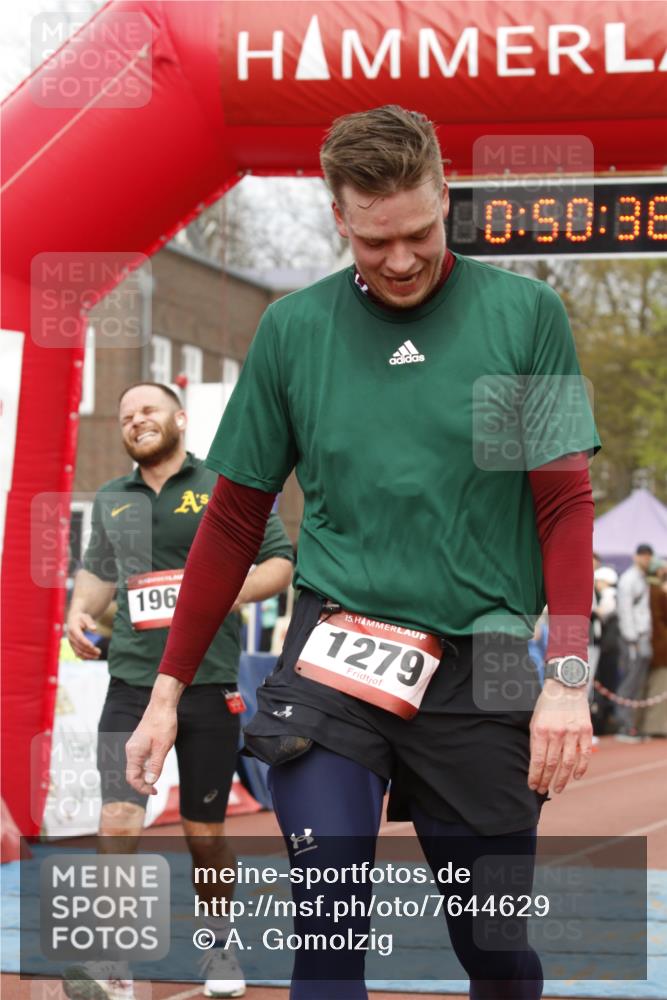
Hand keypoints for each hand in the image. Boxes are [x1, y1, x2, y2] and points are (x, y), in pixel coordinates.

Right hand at [67, 611, 101, 658]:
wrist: (73, 620)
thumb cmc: (81, 618)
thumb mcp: (86, 617)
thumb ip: (89, 622)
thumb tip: (94, 628)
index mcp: (73, 629)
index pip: (79, 638)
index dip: (86, 642)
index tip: (93, 646)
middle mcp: (70, 637)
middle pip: (79, 646)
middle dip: (89, 650)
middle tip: (99, 652)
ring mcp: (71, 643)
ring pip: (78, 652)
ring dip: (88, 655)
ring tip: (97, 656)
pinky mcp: (73, 646)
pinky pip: (77, 653)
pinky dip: (84, 657)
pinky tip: (91, 658)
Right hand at [126, 699, 177, 795]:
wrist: (162, 705)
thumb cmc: (163, 724)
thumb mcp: (162, 747)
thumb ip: (155, 766)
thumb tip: (150, 782)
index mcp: (134, 752)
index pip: (132, 777)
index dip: (142, 787)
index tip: (154, 791)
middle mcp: (131, 750)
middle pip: (133, 773)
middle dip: (143, 783)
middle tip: (156, 788)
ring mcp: (135, 746)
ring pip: (137, 766)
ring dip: (146, 774)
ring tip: (158, 776)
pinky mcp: (140, 742)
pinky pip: (141, 759)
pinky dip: (147, 766)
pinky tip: (157, 764)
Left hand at [528, 680, 592, 794]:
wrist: (565, 687)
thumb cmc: (547, 705)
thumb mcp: (535, 720)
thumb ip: (536, 741)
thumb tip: (535, 763)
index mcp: (540, 730)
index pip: (537, 760)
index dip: (535, 776)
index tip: (533, 786)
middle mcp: (556, 733)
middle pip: (552, 765)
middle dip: (546, 781)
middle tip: (543, 791)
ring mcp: (572, 733)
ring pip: (568, 763)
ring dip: (563, 779)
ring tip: (558, 789)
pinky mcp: (585, 731)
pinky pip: (584, 755)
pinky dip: (581, 768)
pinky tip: (576, 776)